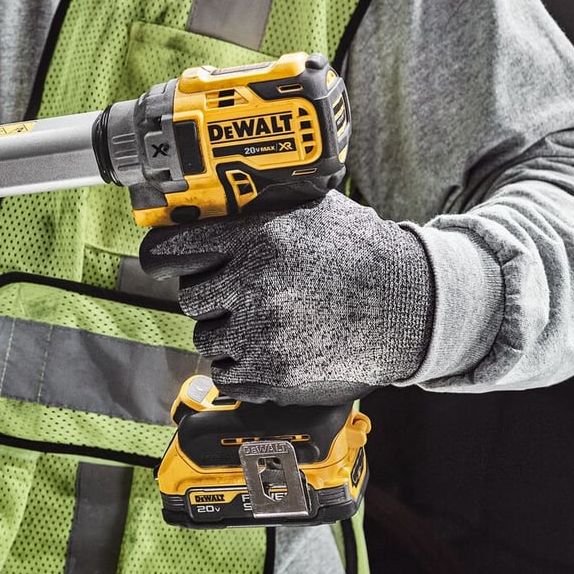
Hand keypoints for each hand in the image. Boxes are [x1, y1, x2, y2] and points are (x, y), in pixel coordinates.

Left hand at [138, 192, 432, 404]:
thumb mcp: (316, 210)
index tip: (162, 261)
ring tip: (259, 324)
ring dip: (225, 334)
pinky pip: (226, 375)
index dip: (165, 256)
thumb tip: (222, 198)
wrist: (411, 307)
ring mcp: (262, 333)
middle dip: (210, 296)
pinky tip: (264, 351)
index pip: (175, 249)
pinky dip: (239, 368)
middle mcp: (254, 286)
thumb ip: (266, 208)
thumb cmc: (367, 254)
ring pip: (207, 339)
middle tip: (234, 295)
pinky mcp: (274, 372)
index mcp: (258, 240)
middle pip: (191, 299)